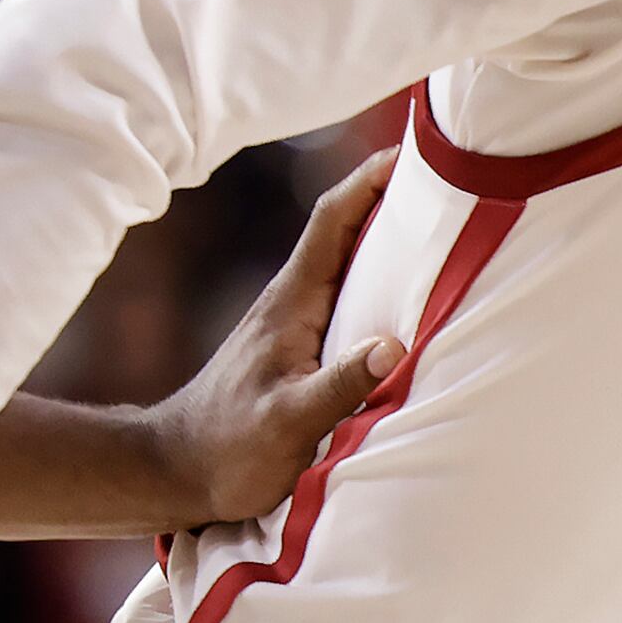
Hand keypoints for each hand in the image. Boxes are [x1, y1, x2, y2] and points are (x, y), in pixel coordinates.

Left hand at [148, 149, 408, 531]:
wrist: (175, 470)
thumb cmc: (227, 448)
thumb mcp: (288, 422)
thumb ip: (339, 385)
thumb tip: (395, 346)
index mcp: (290, 302)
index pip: (332, 220)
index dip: (370, 179)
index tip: (412, 152)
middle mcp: (291, 301)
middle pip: (345, 230)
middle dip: (391, 198)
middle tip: (446, 180)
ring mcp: (293, 323)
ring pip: (347, 264)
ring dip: (387, 240)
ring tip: (440, 226)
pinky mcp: (296, 348)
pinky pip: (345, 298)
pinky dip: (377, 282)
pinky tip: (405, 298)